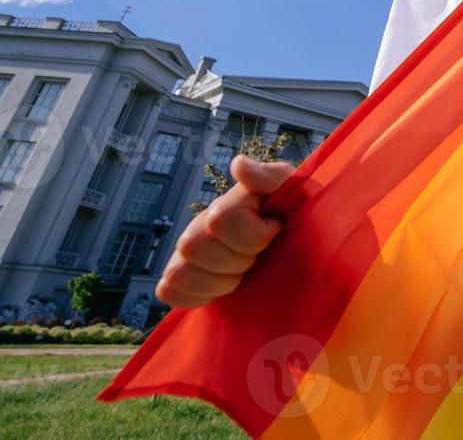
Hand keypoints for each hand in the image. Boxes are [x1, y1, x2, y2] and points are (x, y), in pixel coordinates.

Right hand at [155, 154, 295, 307]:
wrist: (289, 254)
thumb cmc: (293, 221)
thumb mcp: (293, 193)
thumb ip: (270, 176)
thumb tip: (239, 165)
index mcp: (228, 203)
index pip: (221, 219)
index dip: (254, 234)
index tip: (273, 230)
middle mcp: (201, 224)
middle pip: (193, 246)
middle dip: (236, 261)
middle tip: (256, 259)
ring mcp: (187, 252)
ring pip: (179, 272)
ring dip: (216, 283)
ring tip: (239, 276)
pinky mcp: (180, 278)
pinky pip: (169, 290)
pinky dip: (195, 296)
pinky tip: (219, 289)